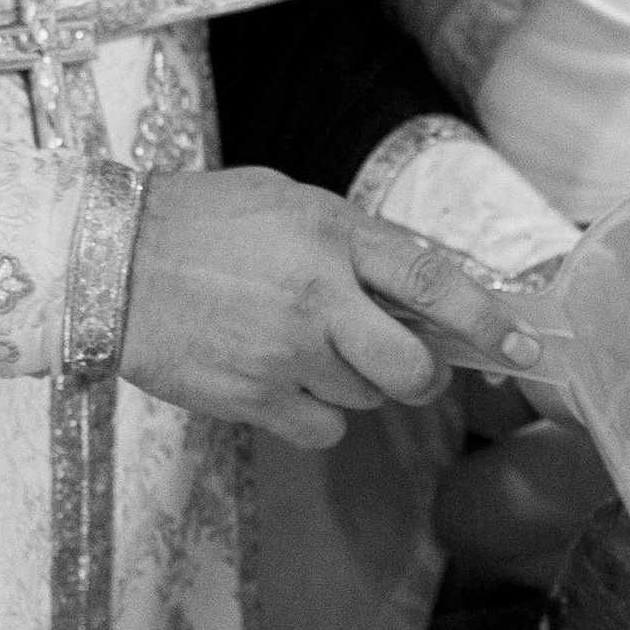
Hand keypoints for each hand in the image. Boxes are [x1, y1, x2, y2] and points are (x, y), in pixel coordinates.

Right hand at [120, 167, 540, 446]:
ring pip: (365, 397)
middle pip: (410, 367)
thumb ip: (351, 240)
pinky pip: (322, 427)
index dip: (484, 317)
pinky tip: (280, 379)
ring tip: (301, 345)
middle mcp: (316, 297)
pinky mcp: (253, 398)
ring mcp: (284, 354)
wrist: (108, 262)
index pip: (430, 278)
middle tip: (413, 366)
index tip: (521, 343)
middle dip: (424, 375)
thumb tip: (415, 282)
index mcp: (329, 234)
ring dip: (353, 381)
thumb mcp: (284, 202)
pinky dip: (315, 414)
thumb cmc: (199, 223)